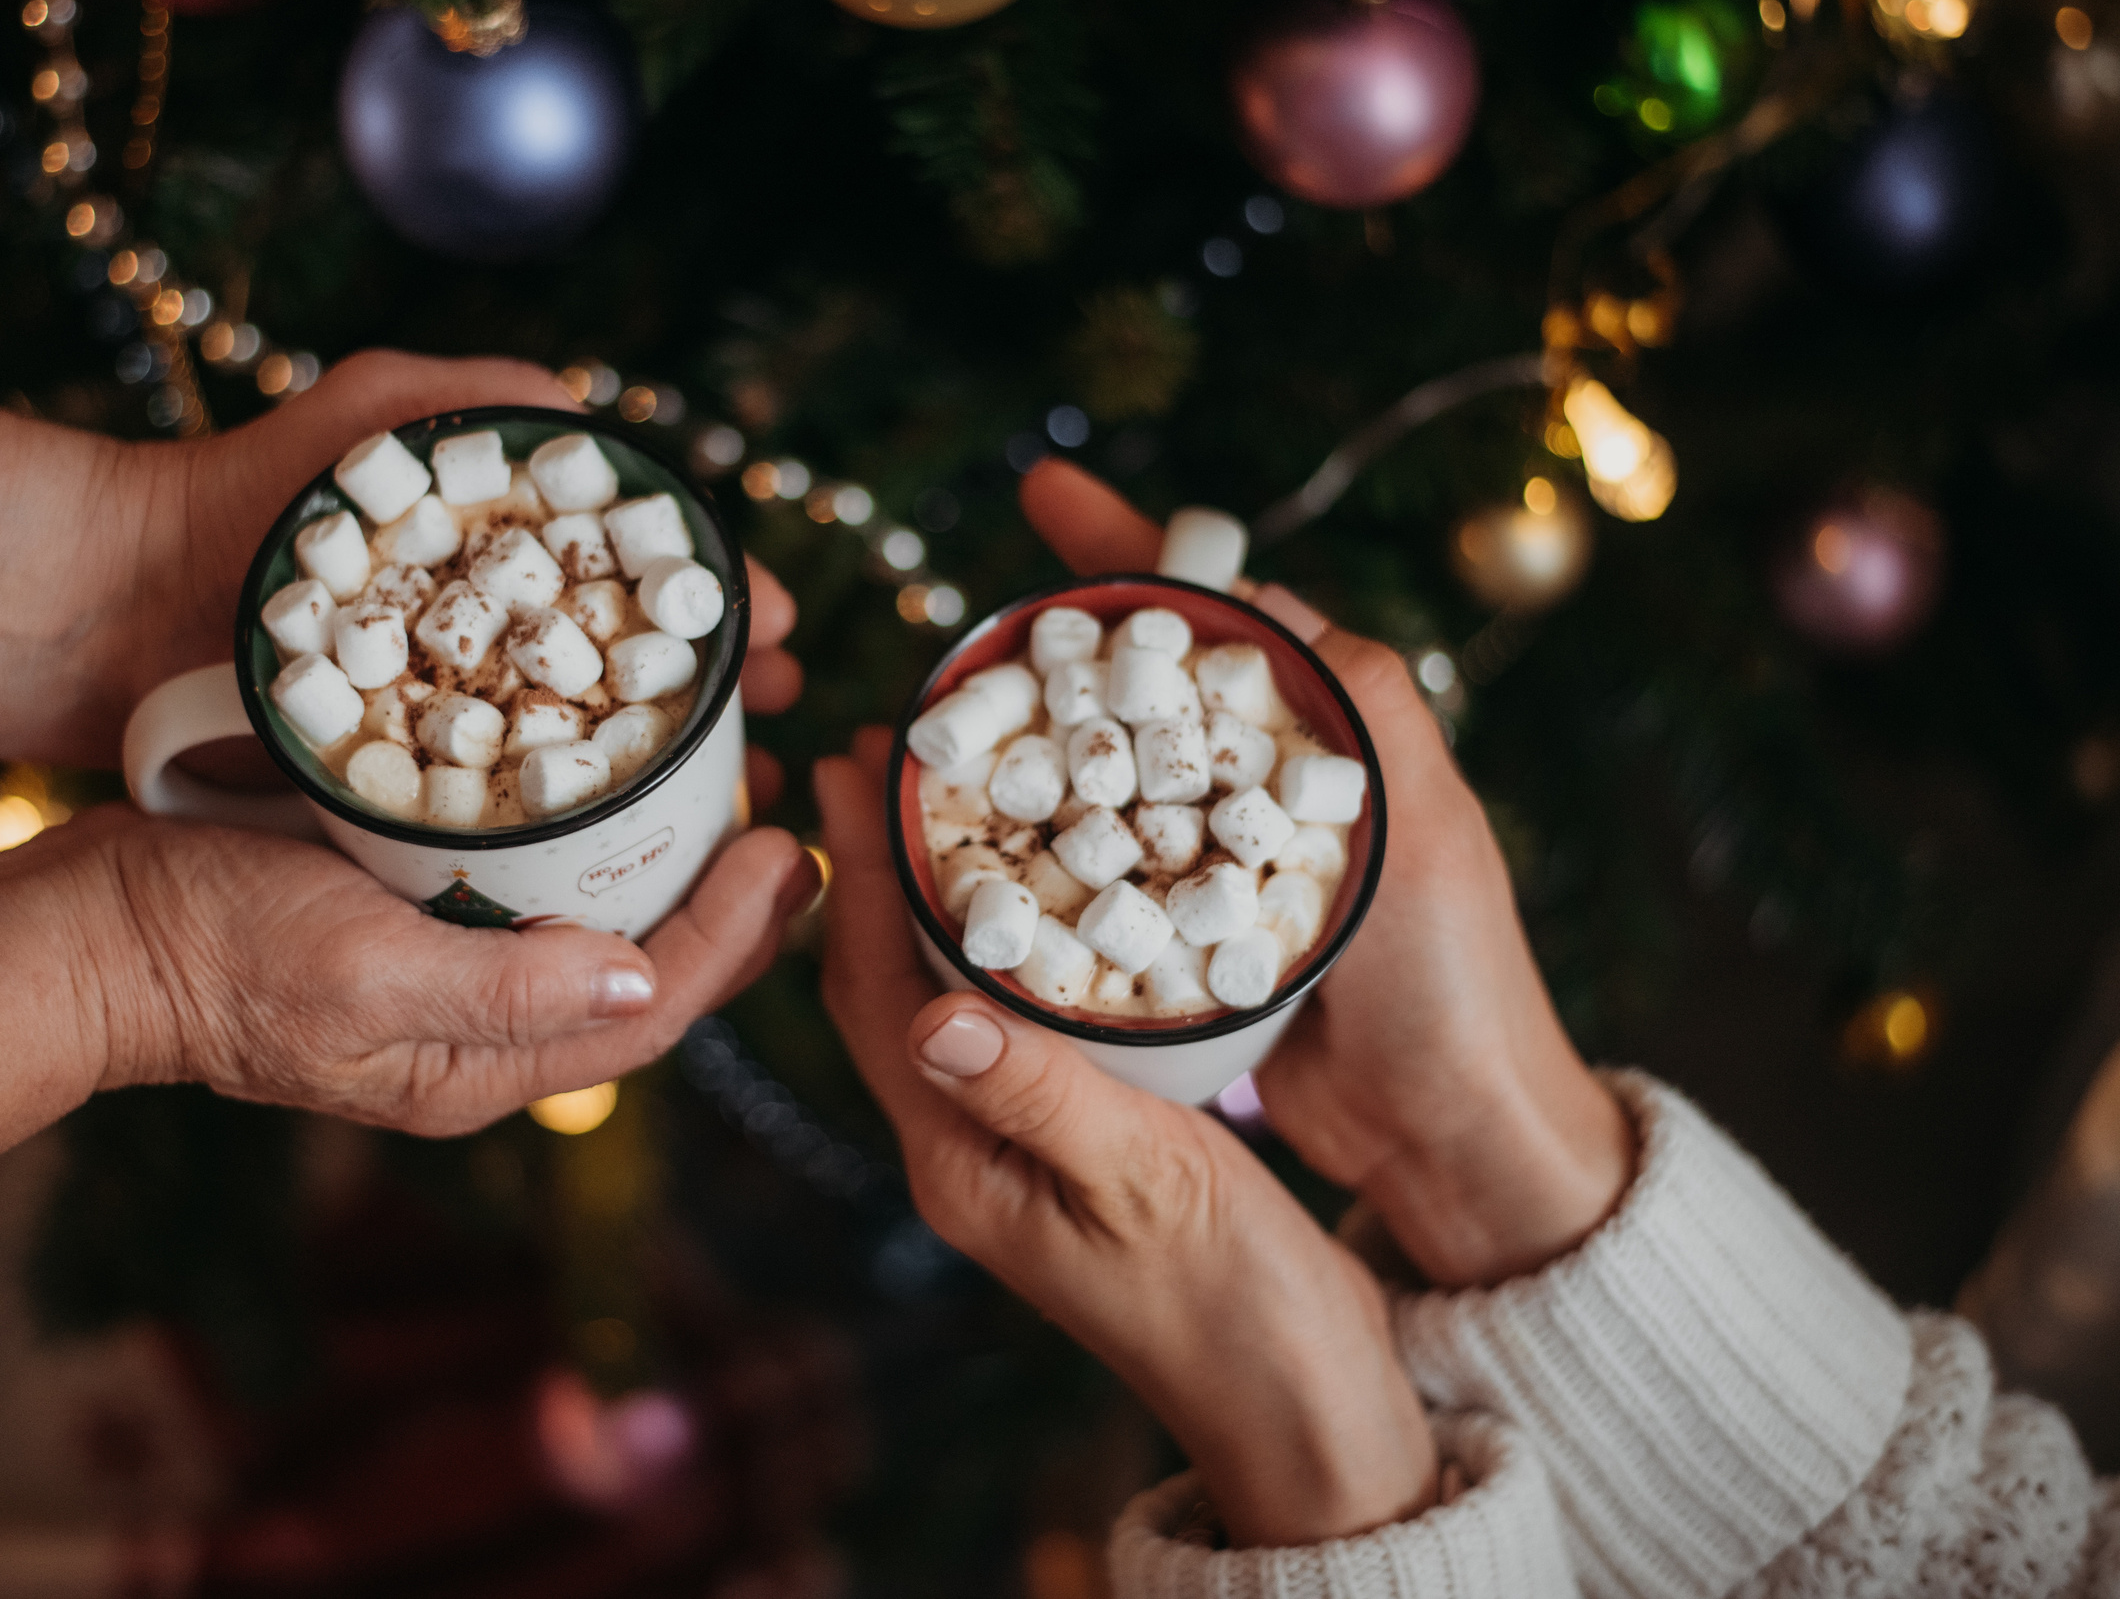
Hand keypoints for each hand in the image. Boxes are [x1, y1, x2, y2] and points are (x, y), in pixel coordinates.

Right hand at [75, 803, 816, 1132]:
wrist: (87, 931)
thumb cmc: (213, 951)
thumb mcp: (361, 970)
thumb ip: (500, 986)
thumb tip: (639, 975)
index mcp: (480, 1067)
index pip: (648, 1013)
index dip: (734, 940)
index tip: (789, 851)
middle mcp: (478, 1033)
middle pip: (640, 981)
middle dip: (730, 919)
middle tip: (792, 831)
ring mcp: (442, 977)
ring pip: (595, 937)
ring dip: (672, 881)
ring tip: (733, 805)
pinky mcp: (407, 919)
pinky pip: (534, 897)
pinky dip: (593, 854)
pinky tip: (614, 798)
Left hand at [117, 350, 803, 806]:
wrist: (102, 602)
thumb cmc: (234, 496)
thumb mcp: (367, 418)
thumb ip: (472, 398)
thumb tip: (592, 405)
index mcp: (500, 539)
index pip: (641, 566)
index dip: (717, 598)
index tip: (778, 632)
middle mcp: (486, 618)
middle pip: (635, 656)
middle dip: (717, 686)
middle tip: (785, 725)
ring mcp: (448, 694)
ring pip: (588, 735)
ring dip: (672, 762)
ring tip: (739, 799)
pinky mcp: (401, 767)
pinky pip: (511, 798)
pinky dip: (580, 818)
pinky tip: (635, 848)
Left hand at [815, 731, 1436, 1546]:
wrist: (1304, 1405)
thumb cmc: (1237, 1308)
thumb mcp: (1144, 1184)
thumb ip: (1040, 1095)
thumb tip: (927, 1013)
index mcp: (958, 1164)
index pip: (877, 994)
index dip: (856, 874)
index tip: (855, 768)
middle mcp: (963, 1152)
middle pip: (888, 984)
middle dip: (874, 868)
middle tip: (888, 754)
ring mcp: (1011, 1149)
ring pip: (942, 996)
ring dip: (931, 896)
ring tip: (945, 794)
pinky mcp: (1067, 1143)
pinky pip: (1006, 1019)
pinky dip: (1002, 942)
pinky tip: (1035, 891)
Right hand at [1018, 461, 1632, 1286]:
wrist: (1444, 1135)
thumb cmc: (1451, 976)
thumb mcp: (1424, 823)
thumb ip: (1361, 703)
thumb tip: (1258, 597)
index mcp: (1318, 733)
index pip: (1210, 613)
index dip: (1127, 550)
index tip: (1043, 497)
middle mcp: (1255, 785)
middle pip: (1132, 686)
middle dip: (1045, 647)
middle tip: (957, 628)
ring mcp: (1207, 863)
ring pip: (1096, 778)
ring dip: (1021, 749)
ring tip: (935, 725)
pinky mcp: (1170, 946)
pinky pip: (1086, 878)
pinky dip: (1029, 851)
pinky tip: (964, 837)